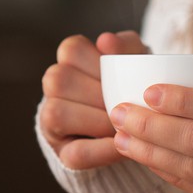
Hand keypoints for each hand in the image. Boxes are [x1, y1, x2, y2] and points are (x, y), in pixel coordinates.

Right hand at [40, 31, 147, 168]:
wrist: (140, 125)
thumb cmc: (133, 84)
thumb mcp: (136, 61)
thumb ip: (126, 46)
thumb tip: (105, 40)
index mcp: (70, 61)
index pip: (71, 50)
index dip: (97, 62)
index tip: (120, 74)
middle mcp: (54, 88)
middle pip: (60, 81)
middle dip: (99, 94)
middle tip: (128, 102)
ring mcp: (52, 121)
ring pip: (57, 114)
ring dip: (97, 121)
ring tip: (125, 123)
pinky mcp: (63, 152)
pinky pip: (76, 152)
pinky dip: (102, 150)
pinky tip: (122, 144)